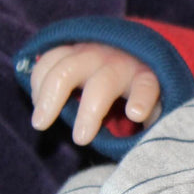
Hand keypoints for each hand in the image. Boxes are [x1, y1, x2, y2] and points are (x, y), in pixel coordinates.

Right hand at [29, 43, 161, 144]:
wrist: (126, 53)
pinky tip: (38, 103)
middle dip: (90, 111)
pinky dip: (38, 82)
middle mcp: (118, 62)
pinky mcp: (69, 48)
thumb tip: (146, 146)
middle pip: (103, 83)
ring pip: (66, 69)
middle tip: (81, 140)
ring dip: (49, 96)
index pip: (147, 86)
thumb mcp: (156, 103)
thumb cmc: (139, 89)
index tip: (136, 114)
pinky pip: (48, 60)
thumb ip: (152, 121)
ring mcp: (92, 52)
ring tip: (41, 123)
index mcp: (144, 76)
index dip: (142, 99)